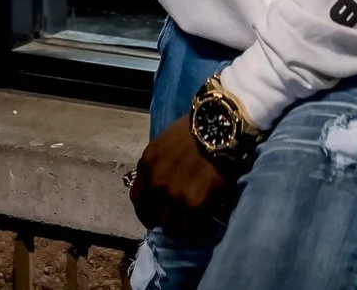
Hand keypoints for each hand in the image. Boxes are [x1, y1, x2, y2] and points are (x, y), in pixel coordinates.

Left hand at [129, 115, 234, 239]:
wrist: (219, 126)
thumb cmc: (195, 129)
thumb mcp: (166, 143)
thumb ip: (159, 166)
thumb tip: (163, 186)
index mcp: (147, 166)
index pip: (138, 199)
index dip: (146, 210)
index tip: (156, 214)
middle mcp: (156, 184)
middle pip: (155, 216)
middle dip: (167, 218)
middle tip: (180, 217)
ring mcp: (174, 197)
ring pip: (172, 227)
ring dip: (182, 226)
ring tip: (194, 221)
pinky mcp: (194, 206)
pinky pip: (191, 230)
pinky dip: (198, 230)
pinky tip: (206, 224)